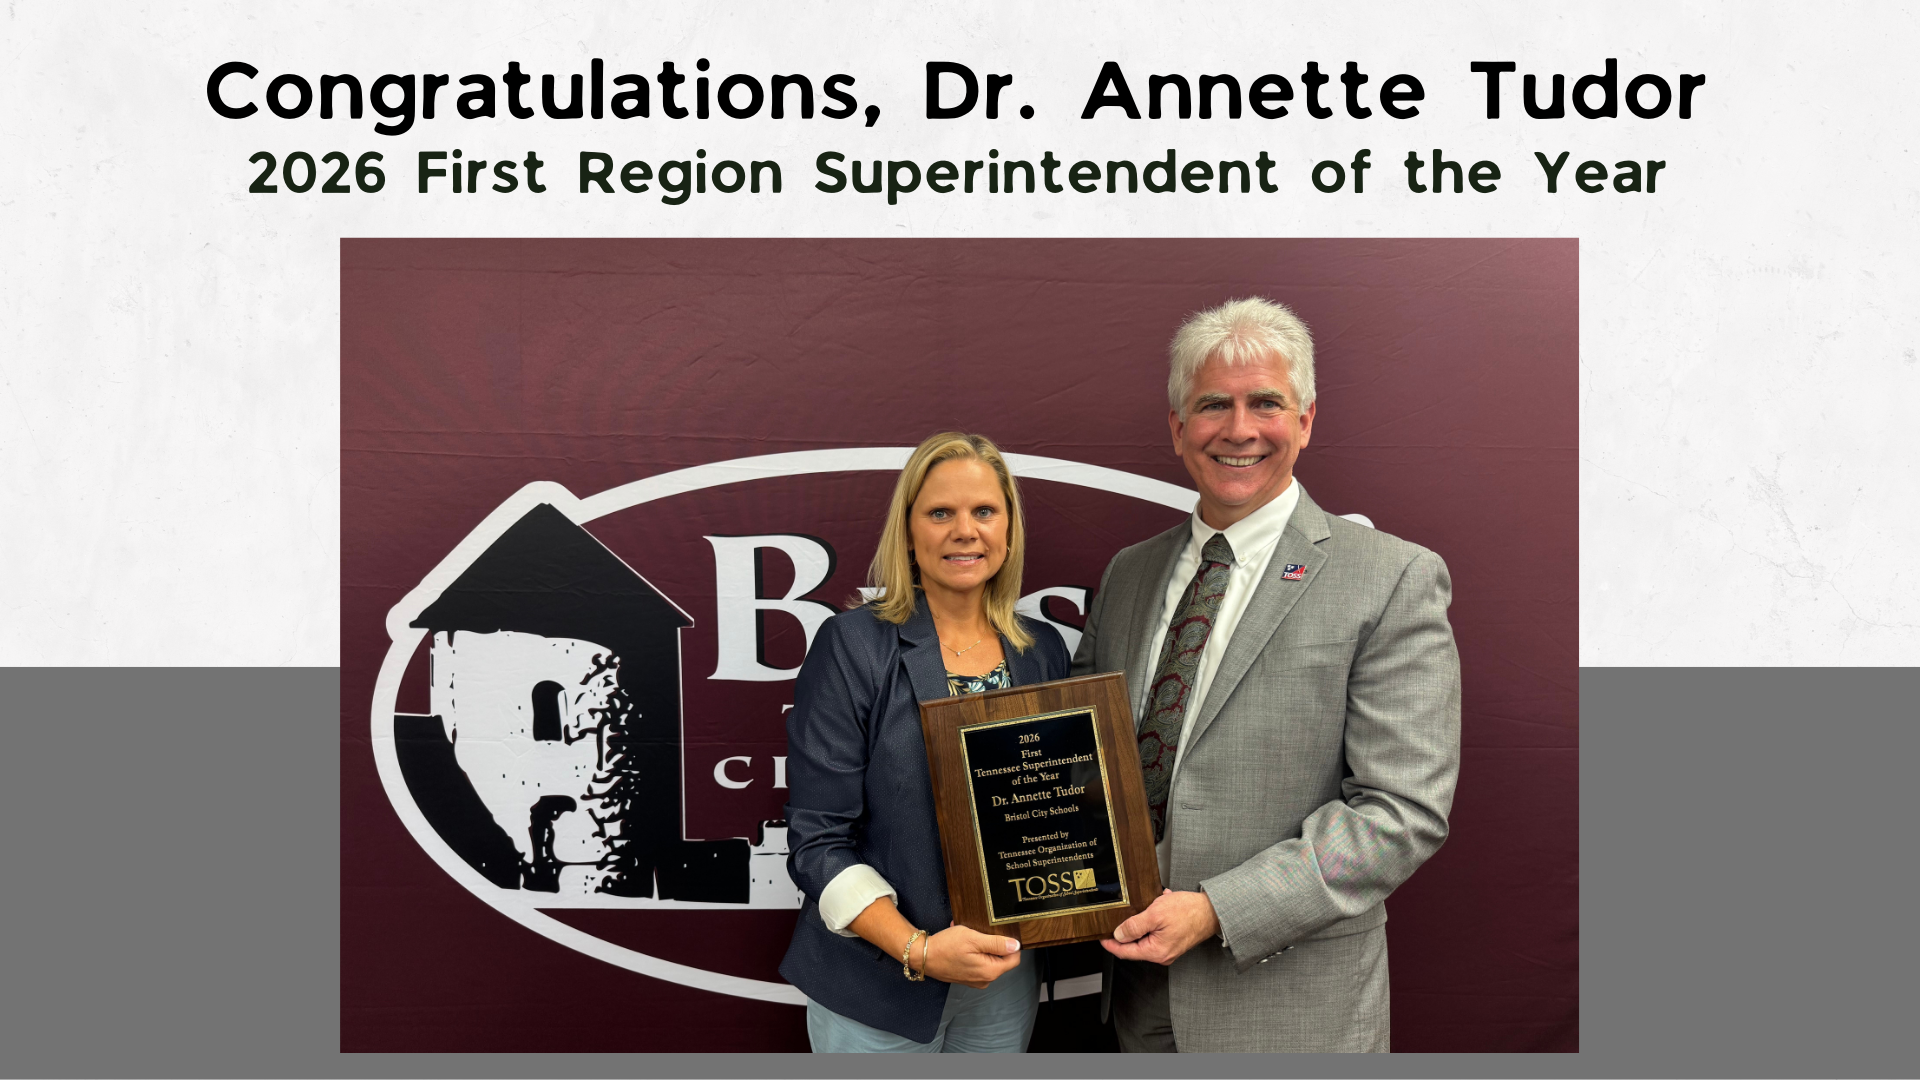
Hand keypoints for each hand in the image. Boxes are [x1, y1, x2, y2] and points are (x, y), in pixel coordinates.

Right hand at [919, 921, 1022, 987]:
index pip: (1014, 959)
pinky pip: (977, 963)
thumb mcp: (973, 939)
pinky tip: (962, 943)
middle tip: (977, 933)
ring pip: (988, 959)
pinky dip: (973, 952)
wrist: (923, 957)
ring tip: (967, 936)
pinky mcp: (967, 978)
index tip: (999, 933)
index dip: (1010, 944)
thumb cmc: (946, 947)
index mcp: (990, 971)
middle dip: (992, 943)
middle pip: (1001, 959)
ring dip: (980, 946)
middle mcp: (985, 979)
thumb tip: (1016, 946)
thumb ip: (997, 943)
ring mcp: (976, 980)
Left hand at [1101, 889, 1218, 965]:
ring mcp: (1169, 949)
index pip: (1125, 952)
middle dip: (1128, 931)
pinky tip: (1158, 908)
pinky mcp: (1173, 942)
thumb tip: (1118, 935)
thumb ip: (1134, 926)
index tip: (1101, 937)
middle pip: (1134, 946)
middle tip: (1122, 917)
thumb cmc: (1189, 912)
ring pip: (1145, 938)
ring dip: (1142, 923)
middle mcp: (1162, 955)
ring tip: (1147, 908)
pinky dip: (1153, 921)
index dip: (1111, 944)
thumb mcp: (1155, 914)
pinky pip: (1156, 933)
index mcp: (1156, 952)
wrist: (1212, 910)